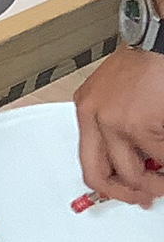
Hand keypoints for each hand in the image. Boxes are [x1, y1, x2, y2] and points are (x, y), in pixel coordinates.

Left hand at [75, 46, 163, 205]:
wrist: (156, 44)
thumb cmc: (141, 66)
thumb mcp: (115, 96)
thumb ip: (116, 130)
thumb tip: (135, 164)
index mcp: (86, 110)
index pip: (87, 160)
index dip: (108, 184)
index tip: (125, 192)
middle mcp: (93, 117)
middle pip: (97, 174)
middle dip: (125, 194)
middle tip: (146, 197)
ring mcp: (113, 122)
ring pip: (132, 173)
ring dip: (155, 183)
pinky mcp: (138, 124)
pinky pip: (159, 157)